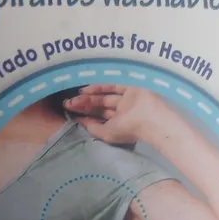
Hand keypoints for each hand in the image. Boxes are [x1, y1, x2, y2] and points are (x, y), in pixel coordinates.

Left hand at [66, 85, 180, 145]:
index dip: (86, 115)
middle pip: (100, 106)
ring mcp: (127, 99)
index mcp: (119, 123)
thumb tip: (80, 120)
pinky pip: (113, 85)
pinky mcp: (131, 87)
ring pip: (105, 96)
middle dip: (85, 105)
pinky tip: (85, 89)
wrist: (150, 118)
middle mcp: (123, 111)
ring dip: (89, 96)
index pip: (100, 117)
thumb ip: (93, 127)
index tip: (71, 112)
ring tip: (74, 97)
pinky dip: (100, 87)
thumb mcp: (107, 133)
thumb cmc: (129, 129)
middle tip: (68, 103)